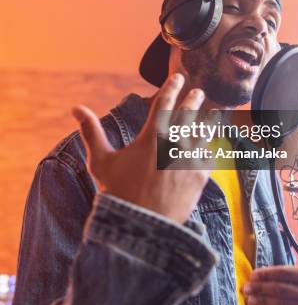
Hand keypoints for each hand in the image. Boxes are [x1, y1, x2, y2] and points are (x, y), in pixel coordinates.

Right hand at [72, 73, 211, 223]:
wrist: (141, 227)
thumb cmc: (118, 191)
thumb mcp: (101, 160)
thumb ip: (91, 131)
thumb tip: (76, 108)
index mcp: (153, 133)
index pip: (167, 100)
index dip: (173, 85)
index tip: (178, 77)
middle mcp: (176, 141)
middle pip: (191, 111)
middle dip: (195, 98)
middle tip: (199, 92)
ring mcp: (191, 158)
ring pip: (206, 131)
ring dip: (209, 119)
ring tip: (214, 113)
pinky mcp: (201, 176)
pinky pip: (210, 156)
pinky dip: (211, 149)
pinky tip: (213, 146)